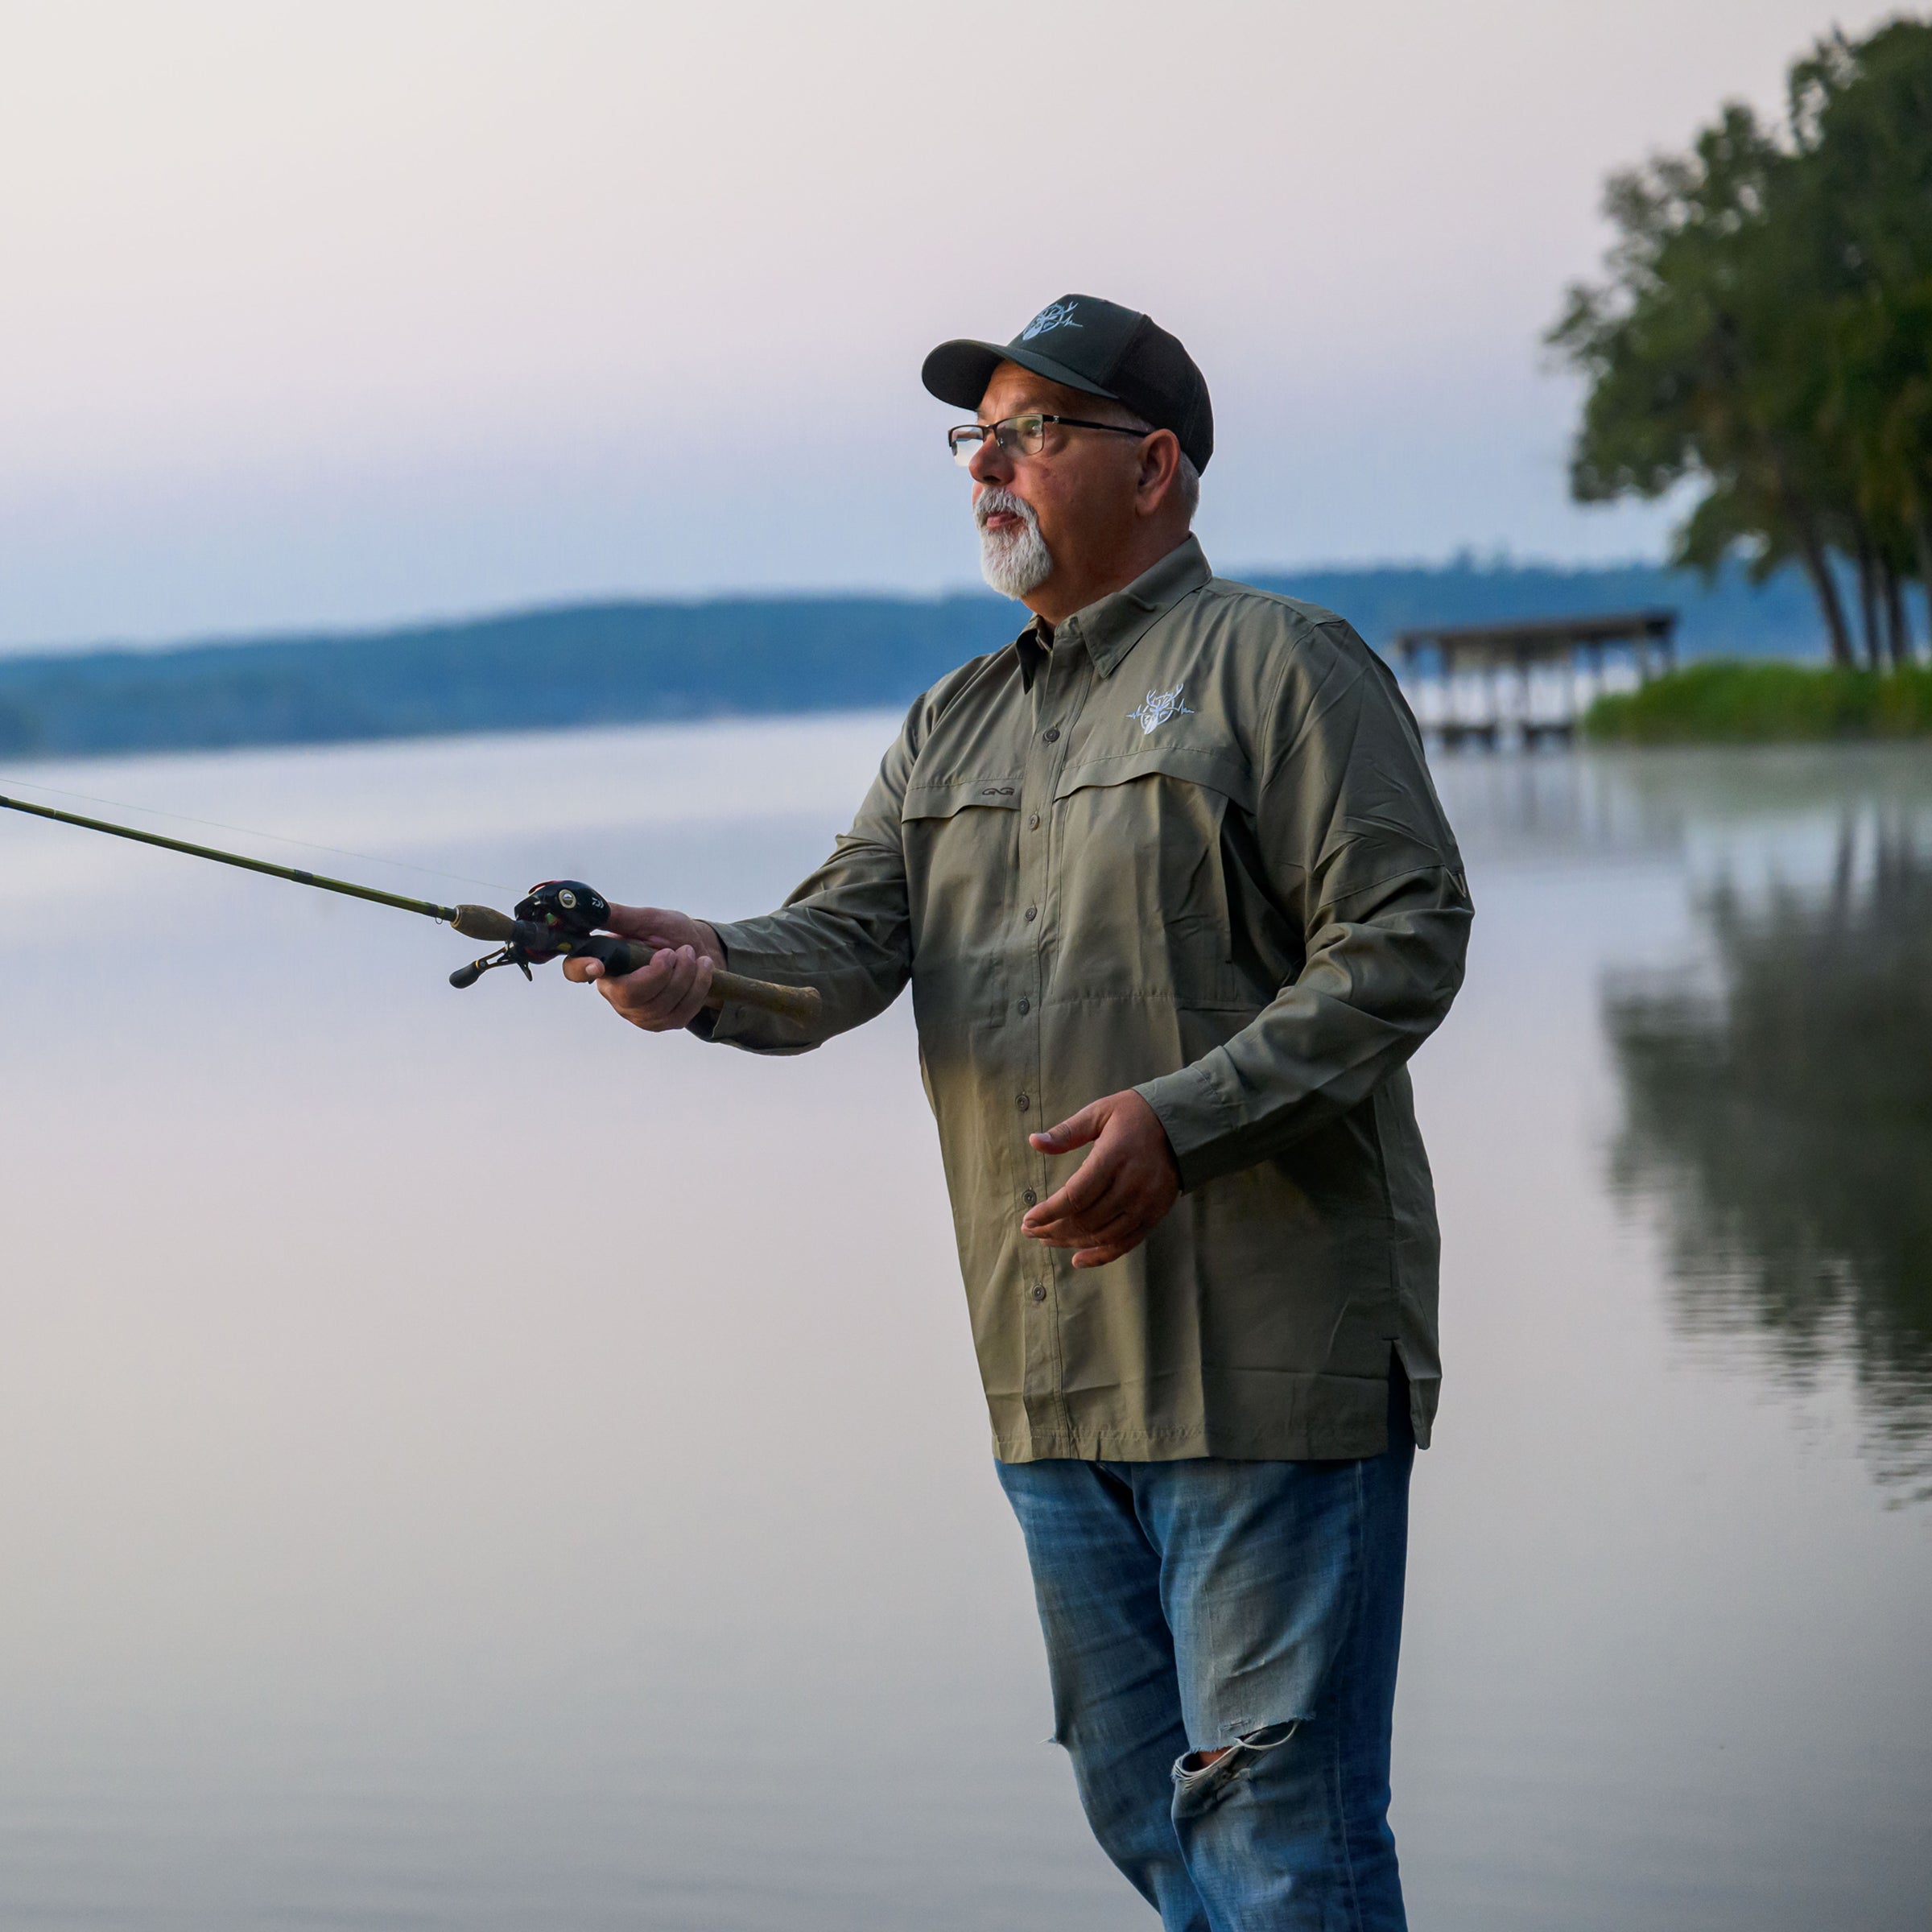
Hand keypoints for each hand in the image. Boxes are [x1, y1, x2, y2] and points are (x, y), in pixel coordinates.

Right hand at [561, 902, 725, 1031]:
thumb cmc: (670, 934)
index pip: (575, 971)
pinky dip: (697, 986)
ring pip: (658, 1005)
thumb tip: (589, 905)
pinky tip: (703, 969)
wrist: (701, 952)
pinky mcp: (662, 1023)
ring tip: (691, 954)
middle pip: (629, 995)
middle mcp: (615, 992)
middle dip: (660, 973)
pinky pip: (680, 1012)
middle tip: (675, 951)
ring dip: (684, 976)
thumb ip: (620, 916)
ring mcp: (638, 1012)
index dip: (581, 969)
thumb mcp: (648, 919)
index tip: (597, 965)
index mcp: (604, 963)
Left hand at [1021, 1089, 1180, 1268]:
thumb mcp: (1099, 1113)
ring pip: (1102, 1235)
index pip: (1075, 1196)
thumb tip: (1034, 1142)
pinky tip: (1078, 1259)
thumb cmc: (1134, 1115)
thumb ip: (1067, 1132)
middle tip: (1030, 1231)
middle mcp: (1131, 1185)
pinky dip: (1101, 1256)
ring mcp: (1145, 1203)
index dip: (1048, 1212)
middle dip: (1053, 1229)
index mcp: (1113, 1157)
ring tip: (1047, 1240)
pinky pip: (1126, 1244)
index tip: (1027, 1219)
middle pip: (1085, 1219)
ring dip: (1071, 1242)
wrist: (1183, 1125)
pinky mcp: (1155, 1214)